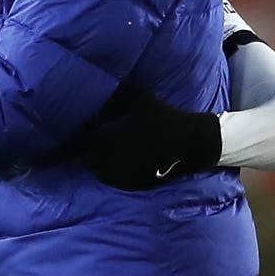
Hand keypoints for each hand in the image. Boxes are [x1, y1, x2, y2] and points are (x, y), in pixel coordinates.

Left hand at [80, 88, 221, 189]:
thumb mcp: (140, 99)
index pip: (84, 140)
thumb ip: (118, 96)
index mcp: (111, 137)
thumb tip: (101, 90)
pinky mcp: (135, 184)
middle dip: (86, 150)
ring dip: (96, 163)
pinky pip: (113, 182)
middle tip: (93, 141)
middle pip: (86, 159)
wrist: (192, 141)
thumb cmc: (165, 117)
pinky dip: (110, 174)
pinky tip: (117, 163)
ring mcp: (124, 174)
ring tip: (103, 152)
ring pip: (98, 173)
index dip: (82, 134)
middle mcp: (113, 159)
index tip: (86, 127)